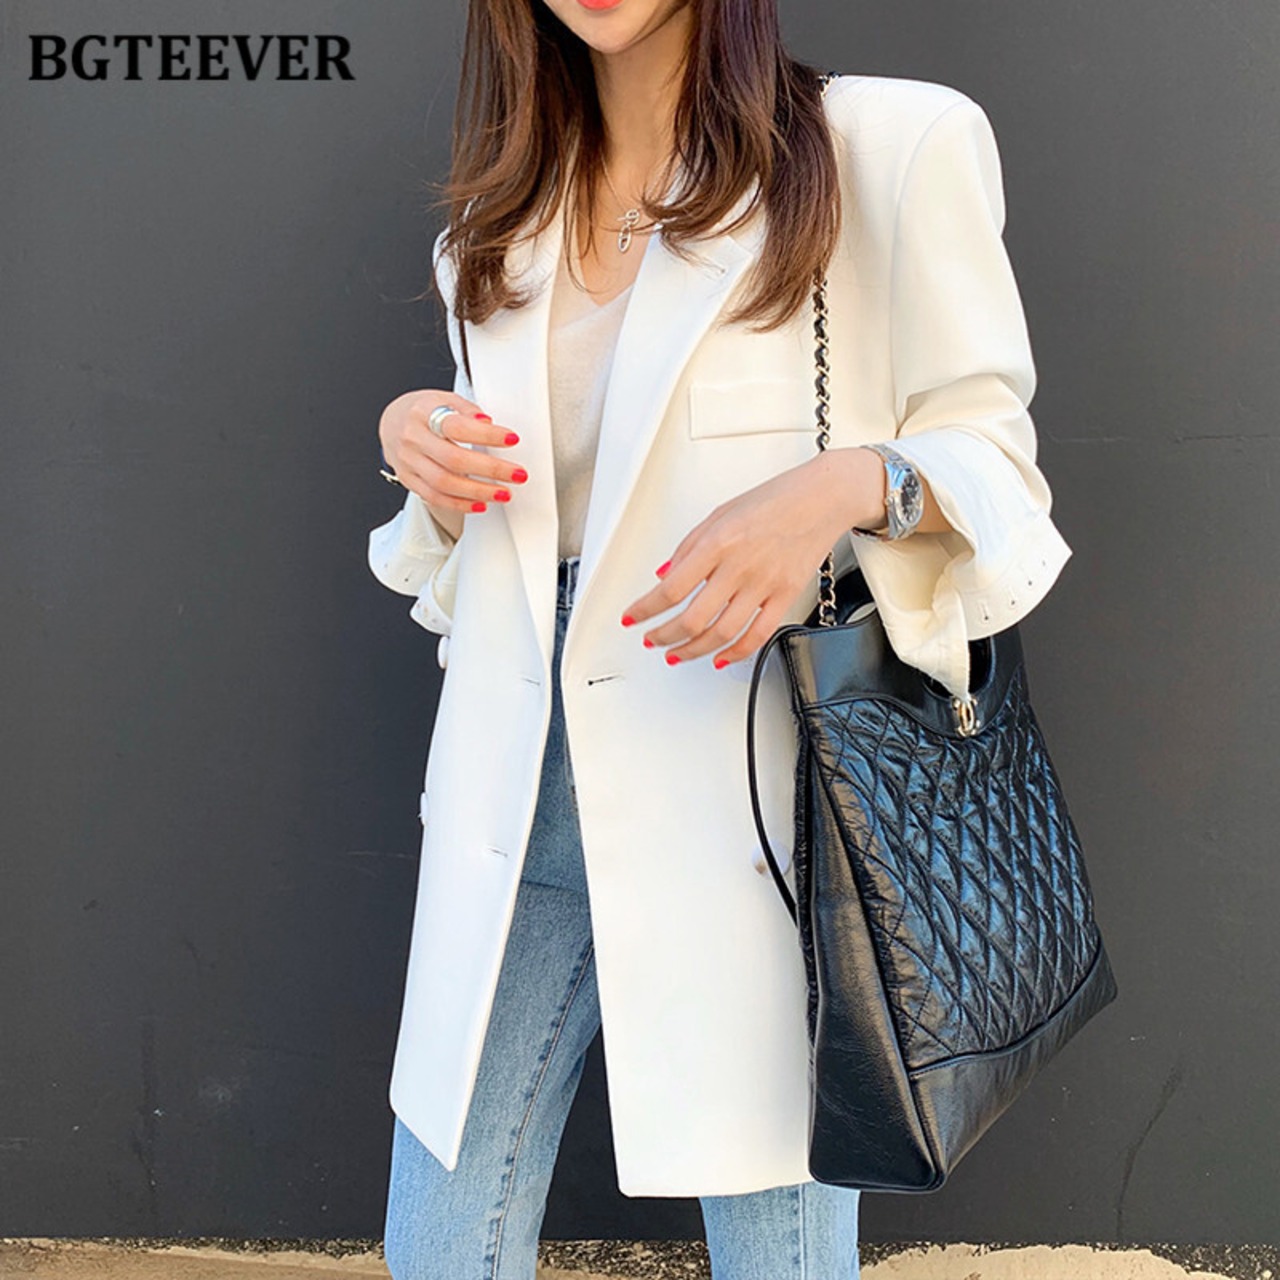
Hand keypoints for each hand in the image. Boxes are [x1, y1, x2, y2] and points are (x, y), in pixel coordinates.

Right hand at [378, 389, 526, 518]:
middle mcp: (413, 438)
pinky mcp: (409, 480)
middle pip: (453, 459)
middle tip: (516, 473)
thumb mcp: (444, 398)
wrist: (392, 422)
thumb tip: (488, 423)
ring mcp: (409, 462)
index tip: (511, 439)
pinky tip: (481, 503)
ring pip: (444, 483)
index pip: (457, 426)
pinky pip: (435, 498)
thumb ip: (467, 410)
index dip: (487, 435)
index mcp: (423, 413)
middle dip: (490, 469)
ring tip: (503, 492)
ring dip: (479, 491)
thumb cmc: (423, 411)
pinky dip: (461, 504)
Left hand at [620, 448, 885, 668]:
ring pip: (722, 633)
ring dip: (692, 650)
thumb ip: (689, 546)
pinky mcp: (786, 596)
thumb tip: (665, 575)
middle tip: (652, 640)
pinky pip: (758, 635)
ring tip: (677, 654)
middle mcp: (739, 566)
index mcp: (718, 542)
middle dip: (664, 636)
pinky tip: (719, 658)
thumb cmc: (774, 500)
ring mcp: (764, 584)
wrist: (823, 497)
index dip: (645, 609)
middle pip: (692, 618)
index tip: (632, 618)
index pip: (671, 588)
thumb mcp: (720, 513)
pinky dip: (735, 653)